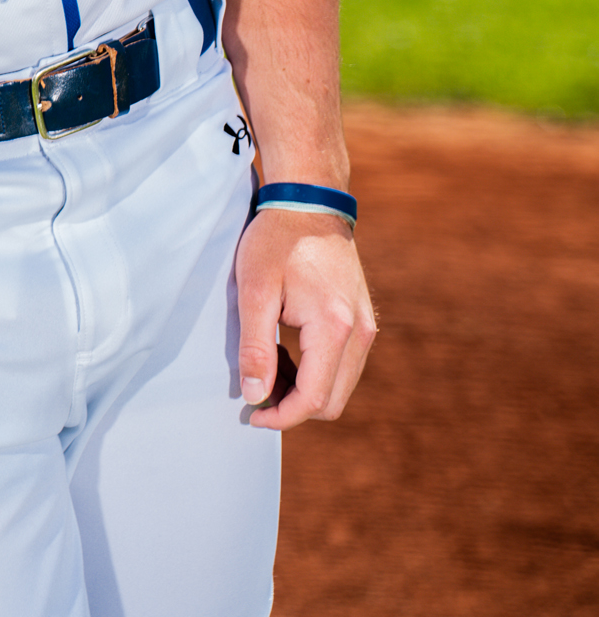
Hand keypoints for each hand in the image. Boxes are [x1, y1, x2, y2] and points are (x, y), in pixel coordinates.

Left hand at [234, 209, 375, 430]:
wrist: (309, 200)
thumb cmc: (277, 239)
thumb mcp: (255, 289)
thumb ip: (255, 346)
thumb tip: (255, 395)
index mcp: (335, 327)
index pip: (314, 399)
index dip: (281, 416)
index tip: (250, 413)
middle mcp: (361, 332)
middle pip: (332, 401)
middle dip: (292, 406)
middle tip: (255, 388)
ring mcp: (366, 326)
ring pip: (339, 386)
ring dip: (303, 389)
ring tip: (266, 363)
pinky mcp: (363, 319)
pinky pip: (344, 365)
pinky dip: (315, 371)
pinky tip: (285, 350)